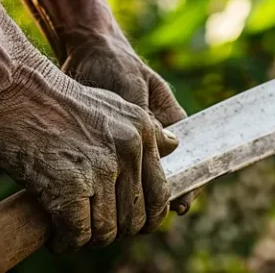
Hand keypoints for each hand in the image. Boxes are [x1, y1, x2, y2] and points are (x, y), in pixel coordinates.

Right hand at [0, 50, 177, 252]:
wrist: (14, 86)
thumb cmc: (56, 98)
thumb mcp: (114, 105)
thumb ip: (146, 129)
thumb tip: (174, 146)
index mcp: (143, 132)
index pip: (161, 192)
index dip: (145, 216)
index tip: (126, 222)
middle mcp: (129, 150)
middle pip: (135, 218)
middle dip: (114, 229)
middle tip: (92, 226)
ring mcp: (101, 169)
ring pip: (107, 231)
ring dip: (88, 238)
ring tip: (71, 232)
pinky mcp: (70, 187)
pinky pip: (78, 234)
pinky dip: (66, 242)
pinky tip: (57, 236)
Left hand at [61, 30, 196, 214]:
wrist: (86, 53)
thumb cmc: (116, 65)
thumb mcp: (133, 89)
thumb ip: (146, 119)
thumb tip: (165, 148)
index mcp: (170, 122)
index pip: (188, 159)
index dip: (187, 185)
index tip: (180, 205)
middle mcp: (154, 136)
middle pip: (163, 177)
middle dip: (155, 201)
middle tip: (145, 220)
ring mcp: (131, 143)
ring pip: (139, 181)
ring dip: (132, 198)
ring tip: (124, 217)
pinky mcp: (109, 147)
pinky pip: (115, 175)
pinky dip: (110, 190)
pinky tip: (102, 205)